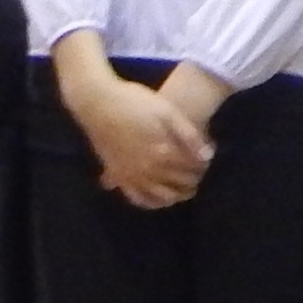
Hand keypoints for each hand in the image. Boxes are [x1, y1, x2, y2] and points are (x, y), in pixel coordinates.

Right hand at [59, 41, 211, 208]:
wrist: (95, 101)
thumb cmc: (133, 101)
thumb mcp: (166, 110)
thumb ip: (189, 134)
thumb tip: (207, 157)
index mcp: (163, 153)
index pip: (192, 169)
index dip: (203, 167)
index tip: (208, 163)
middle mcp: (148, 170)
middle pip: (179, 184)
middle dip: (193, 182)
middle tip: (200, 177)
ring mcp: (130, 175)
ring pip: (160, 196)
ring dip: (176, 196)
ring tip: (184, 190)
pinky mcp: (117, 174)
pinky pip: (135, 197)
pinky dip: (150, 202)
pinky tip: (157, 199)